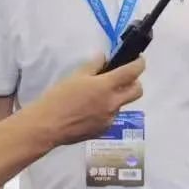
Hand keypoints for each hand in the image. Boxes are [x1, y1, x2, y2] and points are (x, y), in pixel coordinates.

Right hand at [27, 56, 145, 146]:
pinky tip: (90, 111)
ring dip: (117, 97)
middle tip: (123, 79)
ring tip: (97, 97)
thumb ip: (93, 65)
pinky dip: (106, 111)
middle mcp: (113, 103)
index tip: (138, 60)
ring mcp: (110, 119)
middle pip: (137, 91)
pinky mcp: (104, 130)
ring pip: (122, 104)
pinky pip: (111, 117)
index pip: (132, 72)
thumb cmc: (59, 98)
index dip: (139, 63)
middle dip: (135, 82)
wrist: (48, 126)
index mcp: (106, 86)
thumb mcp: (75, 76)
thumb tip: (104, 58)